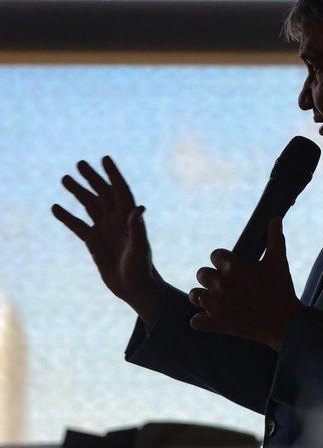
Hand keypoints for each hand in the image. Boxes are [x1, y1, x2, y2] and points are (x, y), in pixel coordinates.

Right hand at [52, 156, 165, 319]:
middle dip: (92, 178)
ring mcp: (105, 230)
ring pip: (90, 206)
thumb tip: (139, 207)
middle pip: (103, 194)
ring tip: (64, 178)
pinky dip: (67, 217)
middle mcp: (117, 221)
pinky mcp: (94, 243)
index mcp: (130, 218)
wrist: (134, 288)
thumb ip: (138, 228)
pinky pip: (78, 226)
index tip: (105, 159)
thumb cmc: (141, 269)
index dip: (114, 175)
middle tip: (79, 164)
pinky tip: (55, 208)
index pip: (121, 191)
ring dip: (78, 192)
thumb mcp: (140, 248)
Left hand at [189, 217, 303, 349]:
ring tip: (217, 299)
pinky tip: (213, 318)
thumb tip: (275, 217)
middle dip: (213, 277)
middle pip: (202, 273)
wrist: (284, 321)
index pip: (215, 255)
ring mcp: (215, 305)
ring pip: (195, 295)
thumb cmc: (281, 288)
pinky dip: (202, 320)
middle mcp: (220, 284)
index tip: (234, 267)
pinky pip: (195, 321)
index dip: (224, 260)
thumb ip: (275, 237)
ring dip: (203, 296)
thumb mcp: (279, 260)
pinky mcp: (215, 324)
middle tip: (227, 284)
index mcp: (232, 267)